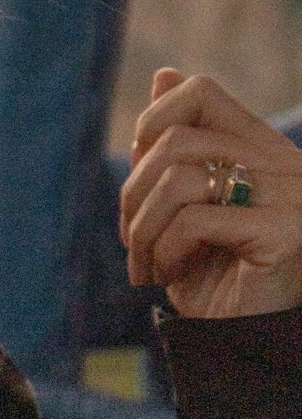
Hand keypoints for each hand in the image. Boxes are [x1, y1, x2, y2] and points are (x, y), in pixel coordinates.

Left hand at [120, 69, 301, 319]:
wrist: (248, 344)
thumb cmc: (215, 278)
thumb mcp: (184, 208)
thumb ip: (177, 149)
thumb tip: (164, 74)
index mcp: (262, 149)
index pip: (200, 91)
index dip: (151, 122)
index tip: (140, 174)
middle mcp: (285, 163)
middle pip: (174, 140)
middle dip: (132, 193)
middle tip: (131, 241)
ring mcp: (292, 196)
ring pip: (178, 177)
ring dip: (143, 229)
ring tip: (146, 266)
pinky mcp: (287, 233)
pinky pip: (195, 220)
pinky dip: (165, 250)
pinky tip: (169, 277)